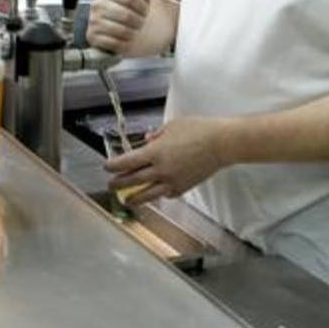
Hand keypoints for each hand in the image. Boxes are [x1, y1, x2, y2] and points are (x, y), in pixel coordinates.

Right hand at [86, 0, 160, 53]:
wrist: (115, 24)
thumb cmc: (128, 8)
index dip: (142, 6)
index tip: (146, 11)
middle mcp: (97, 5)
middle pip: (126, 15)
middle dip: (138, 21)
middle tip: (141, 23)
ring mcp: (93, 21)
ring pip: (121, 30)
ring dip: (132, 33)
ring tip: (134, 31)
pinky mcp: (92, 36)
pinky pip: (113, 43)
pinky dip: (124, 43)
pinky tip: (126, 40)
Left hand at [104, 117, 228, 205]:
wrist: (221, 144)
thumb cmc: (199, 130)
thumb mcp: (172, 126)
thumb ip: (156, 135)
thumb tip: (147, 140)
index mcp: (155, 152)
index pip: (126, 162)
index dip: (113, 166)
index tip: (107, 167)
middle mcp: (161, 169)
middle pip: (132, 180)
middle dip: (118, 183)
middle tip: (111, 185)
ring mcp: (172, 181)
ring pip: (147, 194)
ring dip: (134, 197)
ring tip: (127, 200)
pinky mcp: (184, 187)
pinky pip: (166, 194)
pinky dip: (158, 195)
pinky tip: (155, 194)